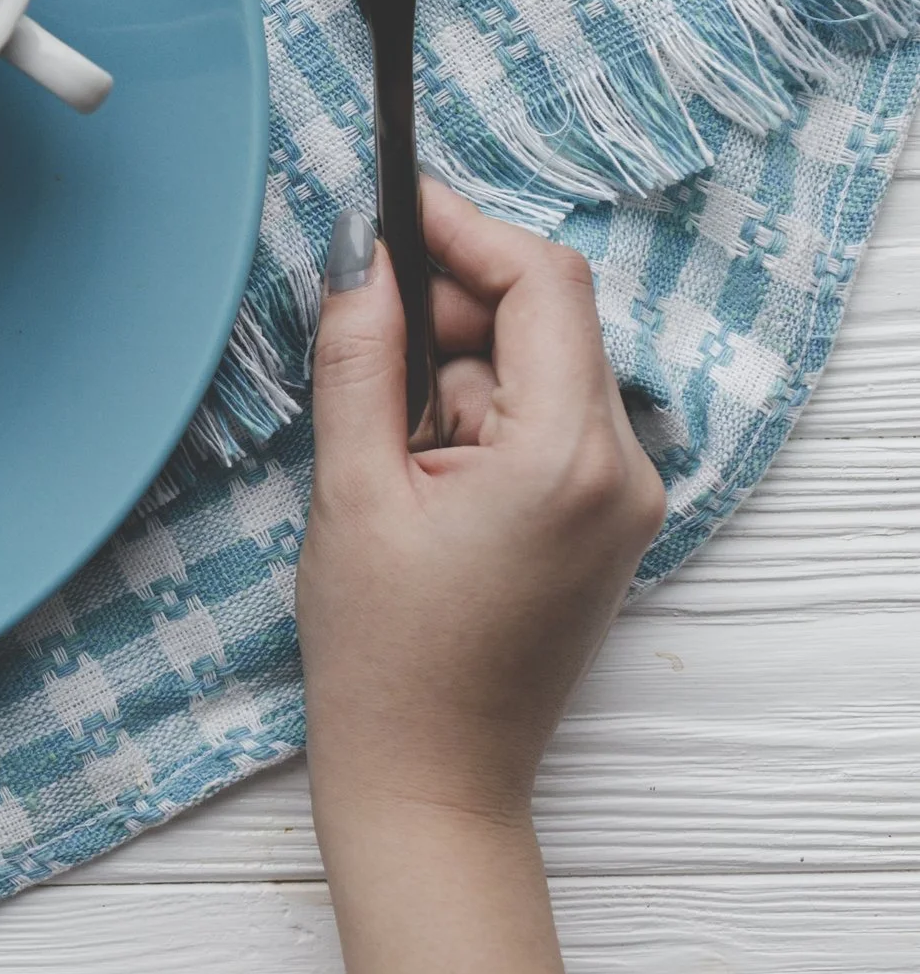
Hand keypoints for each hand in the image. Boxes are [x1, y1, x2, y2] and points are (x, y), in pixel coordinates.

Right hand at [297, 178, 664, 973]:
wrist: (429, 776)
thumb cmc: (383, 652)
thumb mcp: (350, 487)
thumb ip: (359, 353)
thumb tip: (359, 250)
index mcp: (567, 456)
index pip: (542, 282)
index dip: (463, 225)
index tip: (391, 197)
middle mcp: (622, 468)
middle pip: (543, 319)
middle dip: (446, 305)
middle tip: (357, 332)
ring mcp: (623, 497)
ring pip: (534, 367)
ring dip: (452, 372)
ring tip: (381, 453)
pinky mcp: (604, 519)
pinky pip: (542, 419)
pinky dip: (474, 417)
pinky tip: (417, 474)